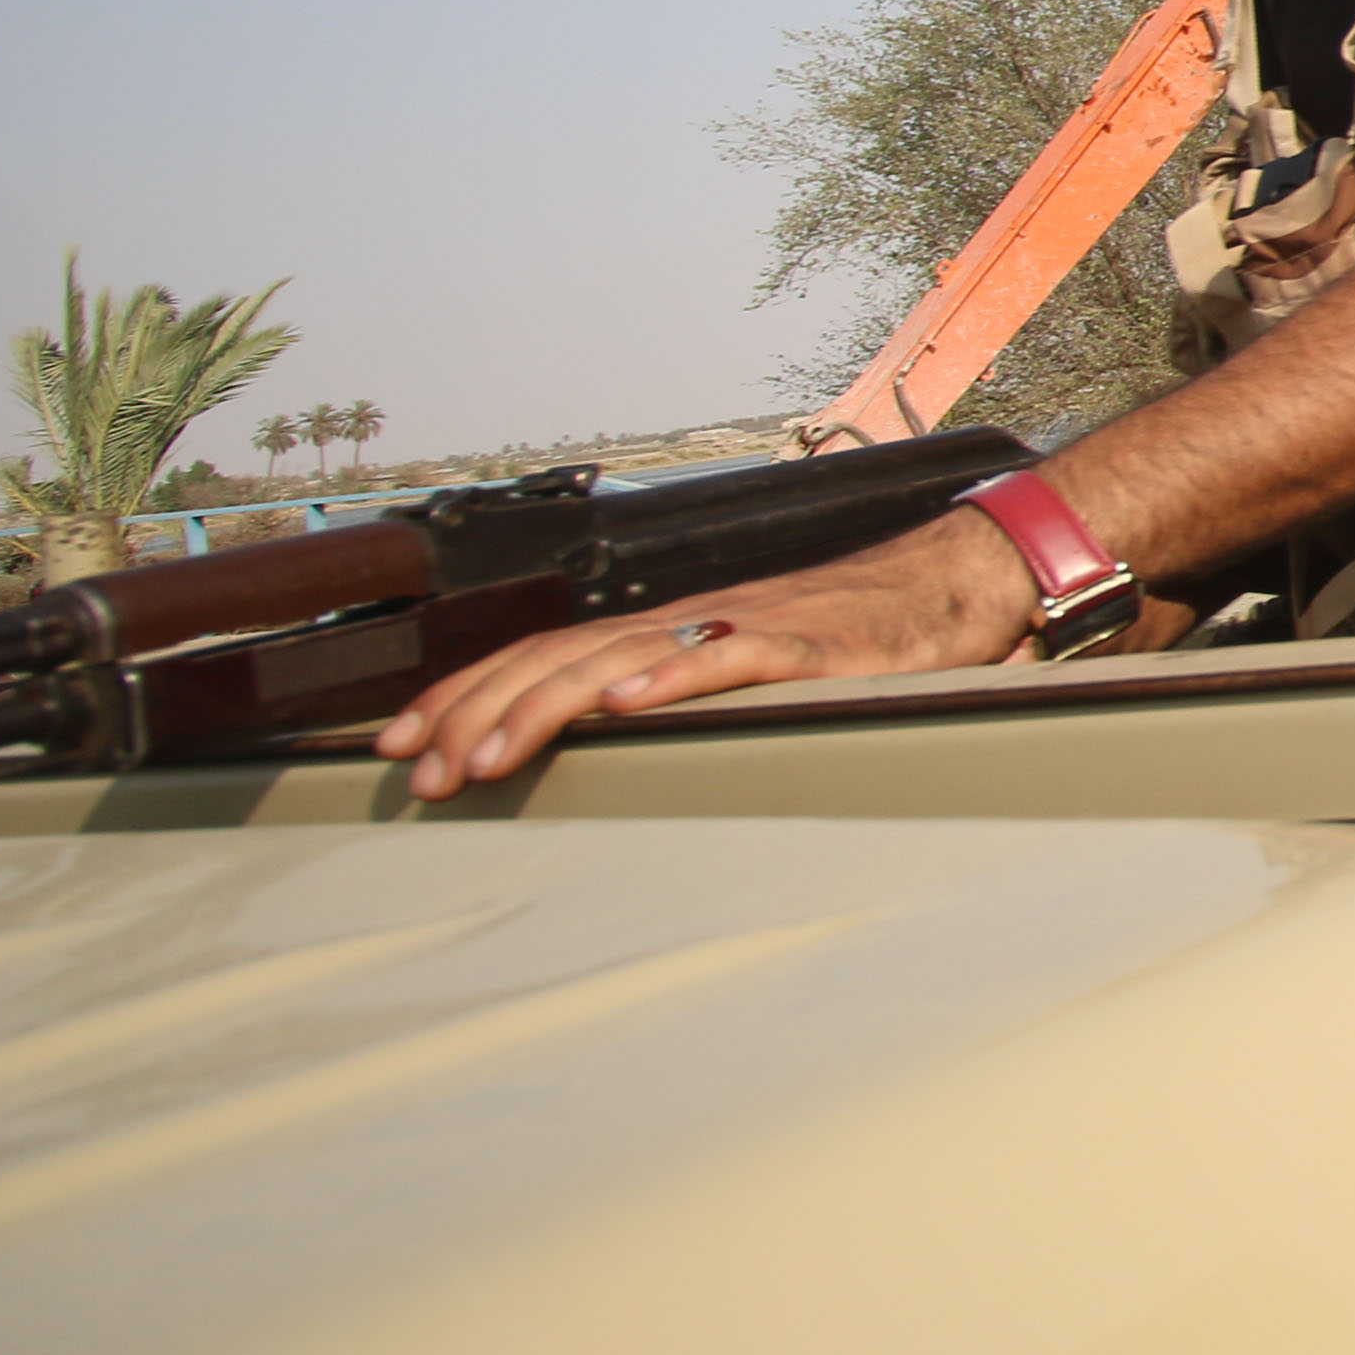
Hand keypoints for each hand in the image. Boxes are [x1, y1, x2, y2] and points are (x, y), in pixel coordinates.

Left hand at [373, 509, 1037, 797]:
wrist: (957, 581)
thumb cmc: (862, 635)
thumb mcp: (751, 671)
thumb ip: (686, 698)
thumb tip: (601, 748)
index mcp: (669, 631)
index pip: (540, 655)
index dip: (462, 695)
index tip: (397, 746)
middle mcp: (690, 620)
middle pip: (557, 658)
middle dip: (474, 713)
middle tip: (415, 773)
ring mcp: (746, 628)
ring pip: (621, 659)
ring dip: (543, 708)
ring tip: (485, 756)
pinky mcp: (811, 645)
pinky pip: (732, 658)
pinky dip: (673, 677)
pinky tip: (627, 703)